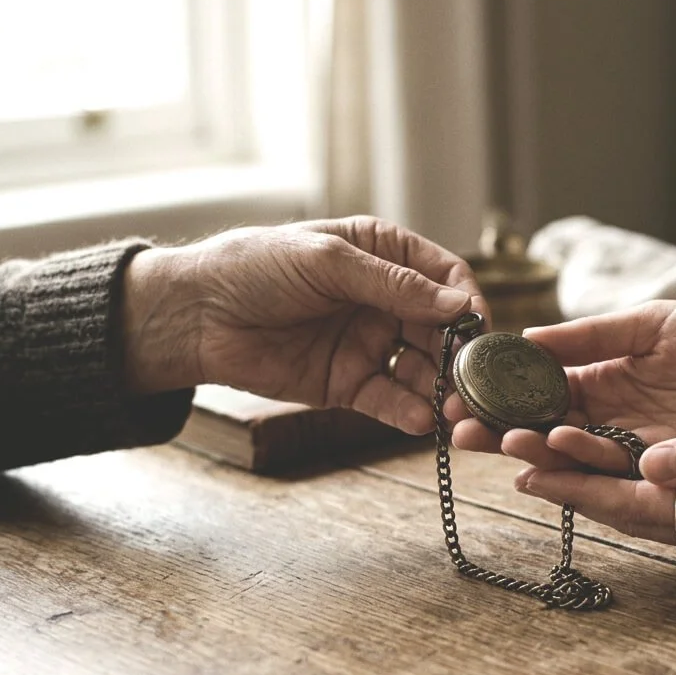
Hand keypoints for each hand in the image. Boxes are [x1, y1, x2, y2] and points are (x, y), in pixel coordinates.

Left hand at [121, 216, 486, 433]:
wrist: (195, 315)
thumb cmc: (254, 267)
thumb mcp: (327, 262)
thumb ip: (394, 285)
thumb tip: (460, 302)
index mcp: (384, 254)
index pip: (445, 276)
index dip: (468, 300)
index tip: (480, 327)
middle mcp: (385, 299)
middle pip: (442, 329)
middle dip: (460, 356)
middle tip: (473, 382)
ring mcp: (370, 343)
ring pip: (422, 369)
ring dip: (441, 390)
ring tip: (451, 410)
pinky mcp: (349, 383)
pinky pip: (389, 399)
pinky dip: (407, 411)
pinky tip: (418, 421)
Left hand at [516, 406, 675, 557]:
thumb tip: (649, 463)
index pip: (632, 506)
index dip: (576, 487)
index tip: (525, 469)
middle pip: (621, 506)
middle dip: (565, 481)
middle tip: (509, 453)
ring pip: (638, 500)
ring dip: (588, 476)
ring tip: (538, 448)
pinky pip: (664, 492)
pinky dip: (625, 473)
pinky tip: (605, 452)